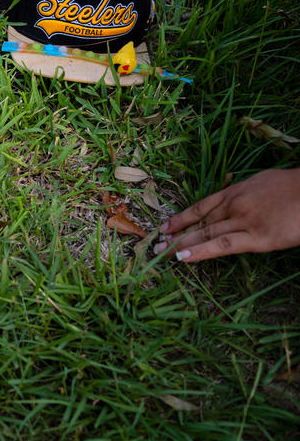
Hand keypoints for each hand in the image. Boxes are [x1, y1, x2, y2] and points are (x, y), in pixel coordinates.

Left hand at [154, 168, 299, 261]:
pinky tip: (183, 258)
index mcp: (236, 190)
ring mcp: (244, 221)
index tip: (166, 226)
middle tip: (155, 244)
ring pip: (206, 234)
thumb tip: (238, 200)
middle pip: (199, 222)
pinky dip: (201, 252)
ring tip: (161, 253)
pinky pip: (223, 246)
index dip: (182, 218)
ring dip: (181, 244)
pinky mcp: (258, 238)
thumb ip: (247, 193)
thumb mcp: (265, 182)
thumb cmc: (297, 187)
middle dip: (176, 234)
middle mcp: (234, 205)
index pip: (201, 206)